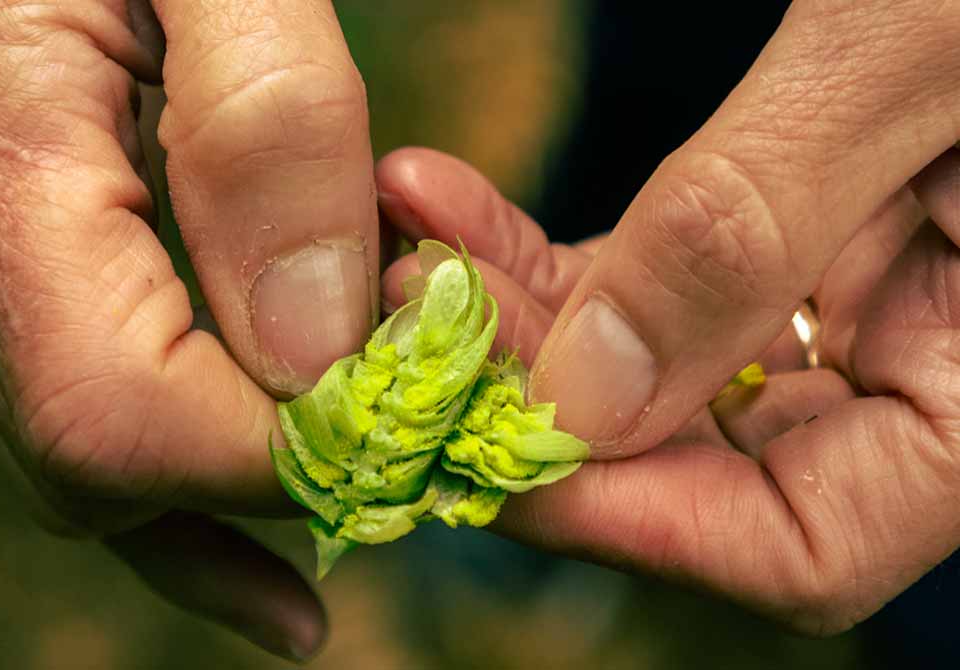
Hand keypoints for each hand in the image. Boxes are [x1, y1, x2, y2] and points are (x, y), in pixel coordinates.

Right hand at [0, 0, 376, 658]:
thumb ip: (261, 124)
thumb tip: (311, 340)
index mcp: (10, 167)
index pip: (120, 404)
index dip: (279, 443)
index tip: (419, 418)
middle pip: (109, 457)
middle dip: (279, 479)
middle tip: (417, 472)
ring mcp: (5, 282)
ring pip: (100, 470)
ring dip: (238, 520)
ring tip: (348, 547)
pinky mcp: (48, 282)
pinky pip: (100, 423)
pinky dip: (187, 514)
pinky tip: (267, 577)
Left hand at [377, 131, 959, 633]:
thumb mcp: (905, 49)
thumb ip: (746, 229)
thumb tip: (585, 397)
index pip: (799, 547)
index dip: (633, 514)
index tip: (491, 438)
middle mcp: (913, 369)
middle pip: (697, 467)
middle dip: (537, 403)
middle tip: (413, 325)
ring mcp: (845, 306)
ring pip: (648, 373)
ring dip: (514, 318)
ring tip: (412, 243)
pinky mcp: (784, 235)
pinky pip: (646, 281)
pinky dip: (544, 253)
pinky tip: (446, 198)